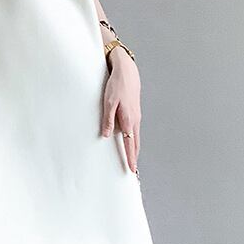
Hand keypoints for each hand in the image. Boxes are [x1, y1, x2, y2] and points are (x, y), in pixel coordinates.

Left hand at [101, 50, 141, 172]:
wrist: (127, 72)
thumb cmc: (116, 86)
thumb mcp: (108, 102)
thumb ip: (108, 120)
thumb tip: (106, 136)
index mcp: (128, 120)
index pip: (130, 143)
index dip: (130, 157)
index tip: (132, 169)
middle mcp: (135, 120)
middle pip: (136, 143)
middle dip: (134, 157)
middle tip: (133, 170)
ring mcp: (136, 116)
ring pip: (136, 137)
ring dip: (135, 149)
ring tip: (132, 160)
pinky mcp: (135, 112)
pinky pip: (135, 130)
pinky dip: (134, 139)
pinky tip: (130, 141)